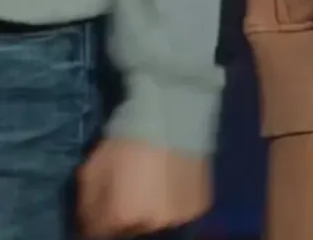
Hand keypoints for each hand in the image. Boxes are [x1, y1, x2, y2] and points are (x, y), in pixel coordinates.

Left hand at [77, 138, 210, 237]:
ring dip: (150, 211)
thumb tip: (88, 220)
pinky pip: (180, 213)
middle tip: (128, 192)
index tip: (100, 208)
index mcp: (122, 216)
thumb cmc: (130, 137)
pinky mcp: (199, 206)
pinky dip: (173, 204)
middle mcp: (150, 223)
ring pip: (156, 223)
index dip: (98, 220)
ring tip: (150, 187)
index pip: (100, 233)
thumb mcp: (95, 165)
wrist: (174, 112)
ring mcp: (178, 217)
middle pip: (130, 230)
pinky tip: (170, 184)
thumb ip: (87, 200)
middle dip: (125, 216)